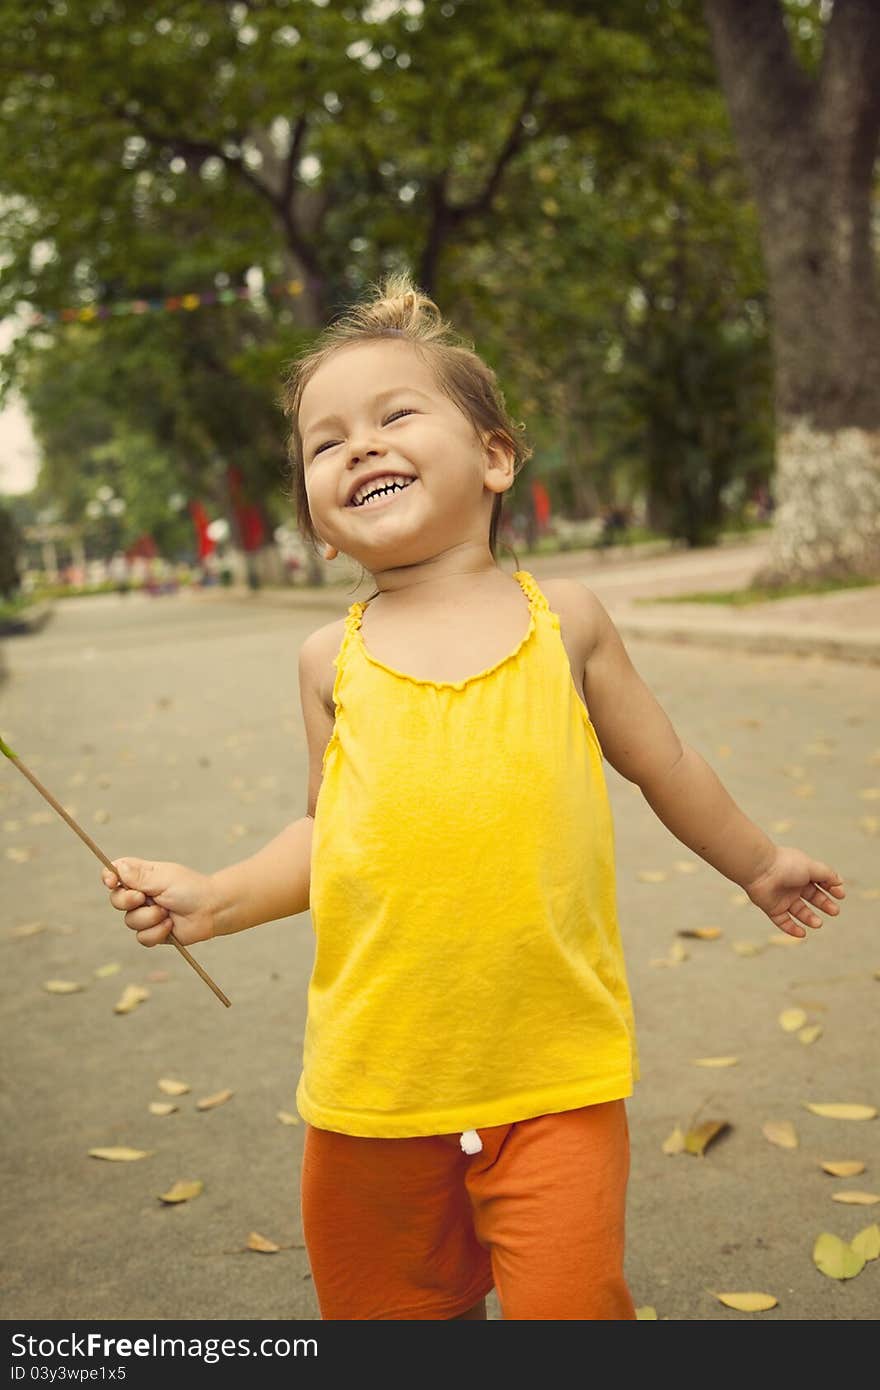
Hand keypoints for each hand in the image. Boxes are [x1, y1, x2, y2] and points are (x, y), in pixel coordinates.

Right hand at [101, 857, 215, 947]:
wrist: (212, 910)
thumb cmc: (191, 888)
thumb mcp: (163, 878)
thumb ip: (139, 875)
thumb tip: (117, 867)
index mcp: (143, 877)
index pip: (116, 873)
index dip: (109, 877)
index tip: (111, 881)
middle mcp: (142, 895)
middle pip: (116, 900)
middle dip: (128, 901)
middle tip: (143, 898)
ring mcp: (147, 914)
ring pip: (129, 921)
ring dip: (149, 918)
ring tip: (167, 913)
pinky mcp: (154, 932)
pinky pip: (142, 937)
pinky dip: (156, 932)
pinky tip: (170, 925)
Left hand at [744, 847, 844, 937]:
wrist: (759, 870)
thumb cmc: (786, 865)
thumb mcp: (812, 867)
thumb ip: (827, 874)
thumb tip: (840, 882)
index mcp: (802, 872)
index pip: (821, 882)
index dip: (832, 889)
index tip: (841, 895)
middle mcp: (793, 885)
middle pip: (813, 898)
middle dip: (825, 905)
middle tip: (834, 911)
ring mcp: (782, 897)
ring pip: (800, 911)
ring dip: (810, 919)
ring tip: (818, 923)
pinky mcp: (772, 908)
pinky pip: (783, 921)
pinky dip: (792, 929)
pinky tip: (802, 934)